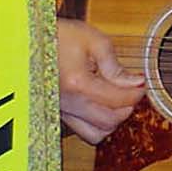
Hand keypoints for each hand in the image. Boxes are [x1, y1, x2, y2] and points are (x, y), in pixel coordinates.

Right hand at [56, 18, 145, 141]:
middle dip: (127, 107)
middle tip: (132, 90)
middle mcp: (69, 103)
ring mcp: (62, 111)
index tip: (141, 82)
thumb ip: (114, 65)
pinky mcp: (59, 114)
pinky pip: (83, 132)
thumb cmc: (60, 36)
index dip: (136, 93)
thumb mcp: (92, 40)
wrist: (29, 41)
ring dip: (113, 121)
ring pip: (96, 134)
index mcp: (78, 83)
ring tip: (117, 100)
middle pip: (109, 122)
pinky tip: (102, 107)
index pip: (118, 100)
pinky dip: (97, 125)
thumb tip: (135, 82)